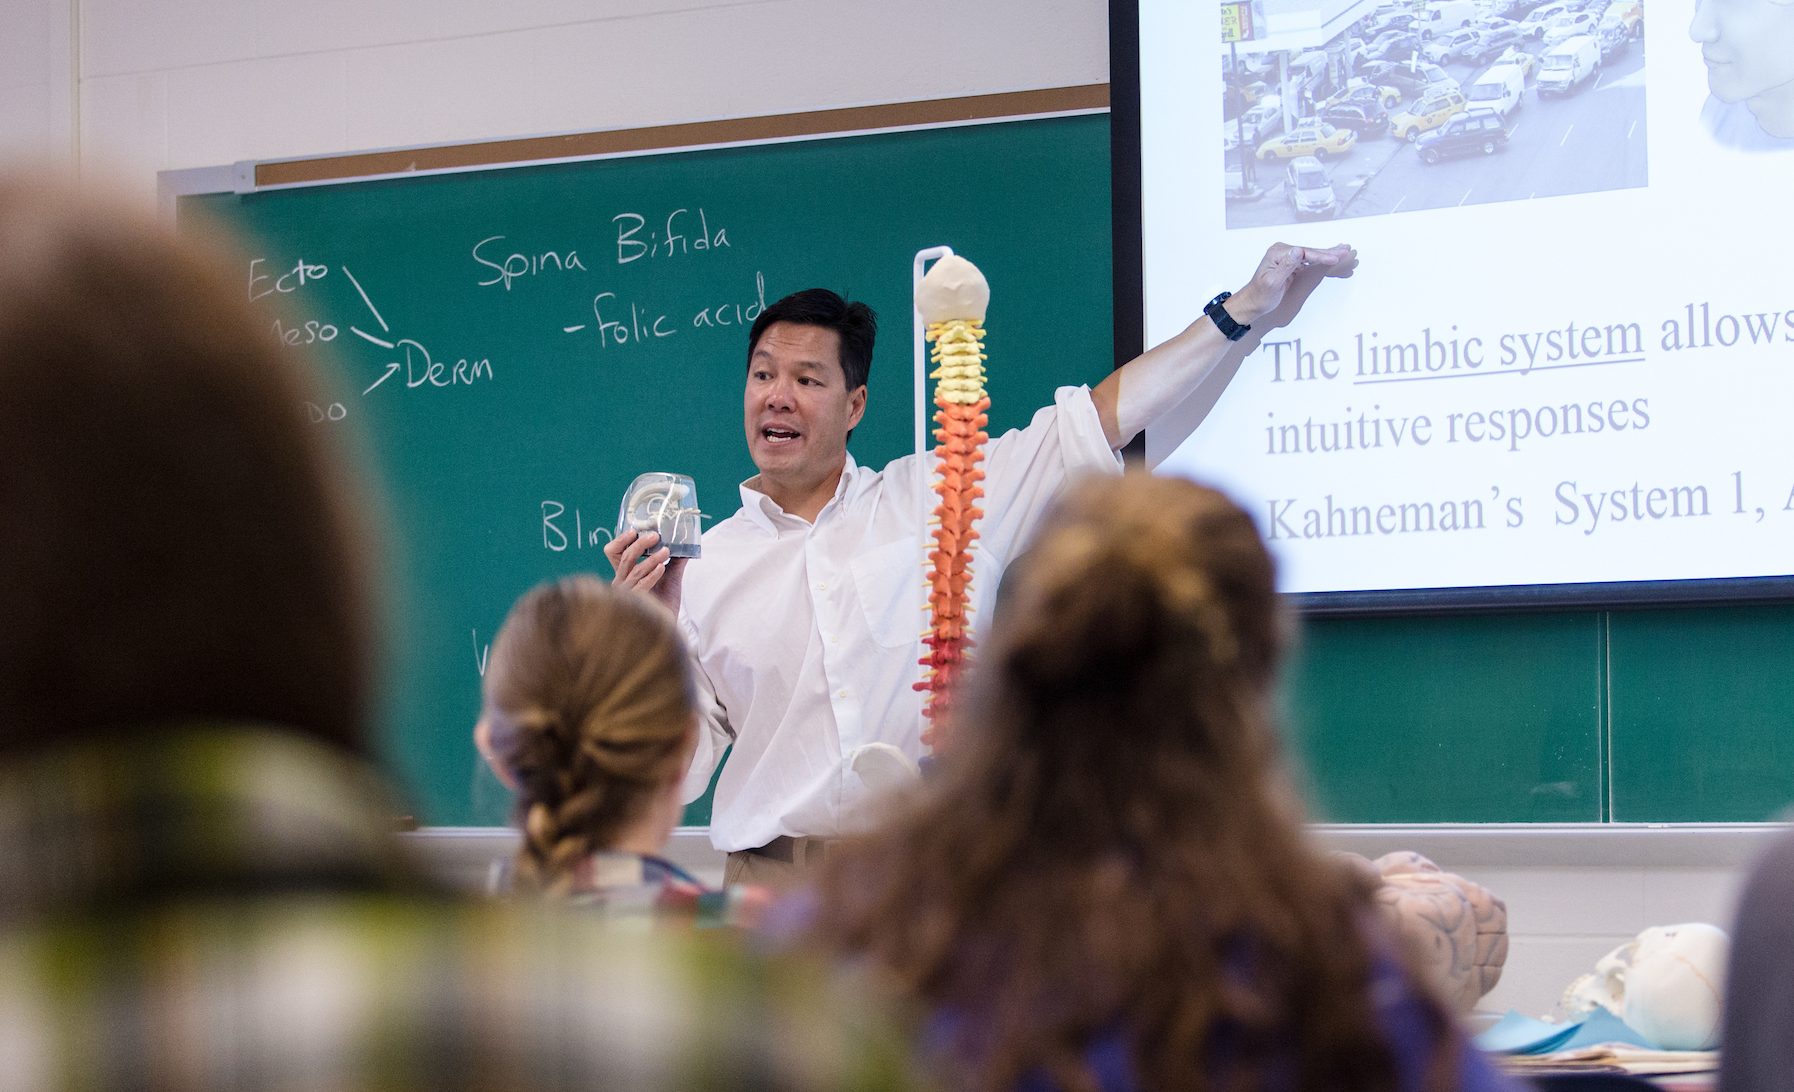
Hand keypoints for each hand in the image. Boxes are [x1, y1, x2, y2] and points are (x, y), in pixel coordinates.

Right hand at [603, 529, 686, 611]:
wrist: (667, 625)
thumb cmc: (664, 601)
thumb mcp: (670, 577)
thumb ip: (675, 561)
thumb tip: (686, 544)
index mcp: (625, 574)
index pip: (614, 552)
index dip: (621, 540)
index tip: (634, 531)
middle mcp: (621, 583)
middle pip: (624, 558)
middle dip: (639, 544)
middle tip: (655, 536)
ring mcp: (627, 594)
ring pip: (635, 571)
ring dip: (652, 559)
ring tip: (666, 551)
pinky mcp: (636, 604)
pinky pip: (642, 585)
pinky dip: (652, 575)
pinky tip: (662, 567)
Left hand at [1226, 242, 1356, 324]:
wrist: (1252, 304)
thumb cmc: (1260, 295)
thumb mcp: (1273, 282)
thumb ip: (1286, 266)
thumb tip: (1298, 251)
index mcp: (1278, 253)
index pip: (1304, 253)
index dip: (1321, 255)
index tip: (1336, 258)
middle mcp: (1282, 251)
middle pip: (1310, 252)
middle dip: (1330, 252)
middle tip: (1347, 249)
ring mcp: (1287, 257)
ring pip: (1311, 255)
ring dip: (1328, 254)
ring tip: (1345, 250)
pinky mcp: (1290, 265)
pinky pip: (1308, 261)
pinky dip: (1321, 260)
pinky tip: (1331, 257)